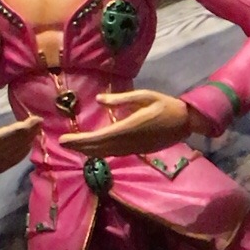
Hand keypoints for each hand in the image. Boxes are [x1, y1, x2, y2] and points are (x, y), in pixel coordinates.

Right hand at [0, 97, 41, 177]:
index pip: (1, 137)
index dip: (20, 129)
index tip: (33, 120)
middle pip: (13, 144)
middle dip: (28, 133)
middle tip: (39, 121)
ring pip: (16, 153)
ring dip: (28, 140)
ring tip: (36, 128)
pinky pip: (14, 161)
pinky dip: (23, 151)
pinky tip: (29, 141)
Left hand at [61, 90, 198, 156]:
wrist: (185, 122)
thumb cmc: (165, 105)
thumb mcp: (144, 96)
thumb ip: (121, 99)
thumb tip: (99, 100)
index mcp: (129, 127)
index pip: (99, 136)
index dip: (81, 140)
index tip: (64, 140)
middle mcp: (129, 141)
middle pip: (100, 147)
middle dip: (81, 146)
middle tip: (64, 143)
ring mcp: (134, 148)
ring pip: (106, 152)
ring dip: (90, 150)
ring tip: (75, 147)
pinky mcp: (138, 150)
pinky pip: (115, 153)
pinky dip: (102, 152)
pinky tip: (95, 150)